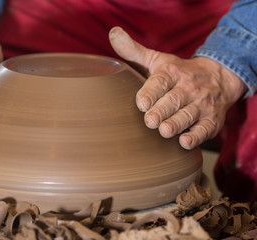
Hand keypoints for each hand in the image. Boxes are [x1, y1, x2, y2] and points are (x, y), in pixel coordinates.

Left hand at [109, 27, 245, 149]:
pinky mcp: (211, 120)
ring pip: (188, 115)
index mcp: (172, 72)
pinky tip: (185, 142)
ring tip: (164, 131)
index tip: (142, 103)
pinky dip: (196, 136)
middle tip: (150, 121)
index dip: (150, 93)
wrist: (220, 77)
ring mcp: (201, 104)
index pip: (160, 82)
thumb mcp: (158, 59)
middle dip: (161, 112)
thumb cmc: (180, 72)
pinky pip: (204, 129)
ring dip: (176, 124)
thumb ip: (134, 51)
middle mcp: (188, 88)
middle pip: (173, 101)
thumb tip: (113, 34)